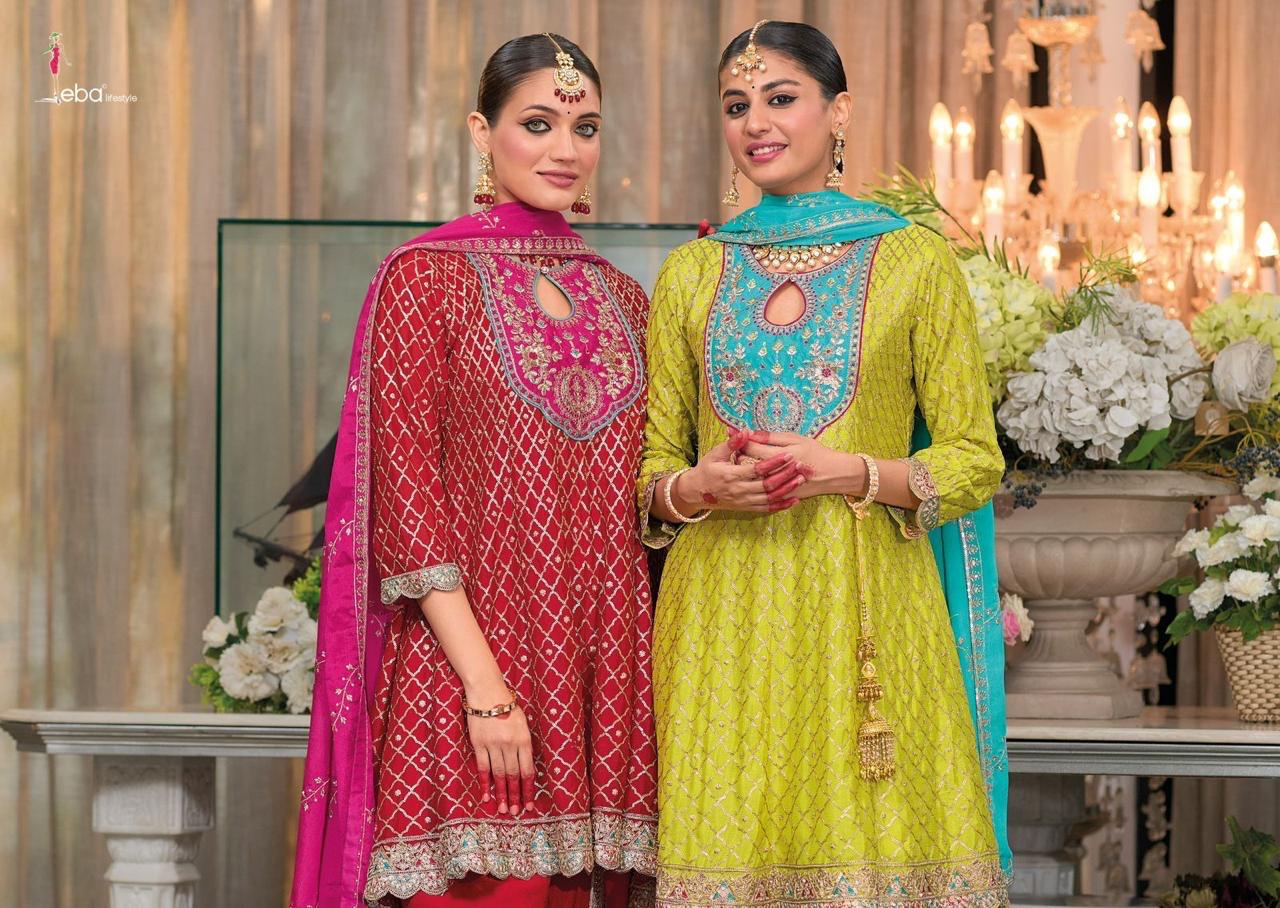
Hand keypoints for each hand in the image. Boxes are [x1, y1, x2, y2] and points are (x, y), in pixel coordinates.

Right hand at [465, 689, 534, 815]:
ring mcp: (493, 745)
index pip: (528, 770)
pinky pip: (482, 767)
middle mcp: (510, 744)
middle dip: (515, 795)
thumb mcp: (523, 724)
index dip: (529, 789)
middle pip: (513, 775)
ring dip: (501, 793)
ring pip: (498, 774)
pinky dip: (485, 783)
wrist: (487, 692)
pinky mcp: (478, 744)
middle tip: (516, 812)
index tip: (530, 804)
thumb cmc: (508, 707)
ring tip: (503, 809)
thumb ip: (524, 745)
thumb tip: (525, 769)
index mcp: (524, 740)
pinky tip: (486, 796)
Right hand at [674, 429, 805, 513]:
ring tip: (801, 479)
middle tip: (800, 465)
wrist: (697, 492)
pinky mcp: (747, 508)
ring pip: (770, 497)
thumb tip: (745, 432)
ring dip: (787, 489)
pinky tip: (794, 500)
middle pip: (767, 484)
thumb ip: (732, 444)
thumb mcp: (715, 454)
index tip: (788, 454)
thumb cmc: (707, 469)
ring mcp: (743, 501)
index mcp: (731, 475)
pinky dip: (782, 505)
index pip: (757, 469)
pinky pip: (767, 508)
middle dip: (785, 475)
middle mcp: (739, 491)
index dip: (774, 462)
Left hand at [737, 430, 863, 499]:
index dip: (740, 439)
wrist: (831, 475)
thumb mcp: (795, 439)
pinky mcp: (779, 496)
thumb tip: (750, 433)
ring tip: (743, 459)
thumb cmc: (814, 452)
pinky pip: (760, 490)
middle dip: (738, 453)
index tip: (733, 432)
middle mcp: (775, 473)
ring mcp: (776, 487)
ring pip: (750, 478)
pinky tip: (753, 474)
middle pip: (746, 464)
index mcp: (779, 455)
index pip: (750, 447)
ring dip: (744, 468)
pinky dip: (753, 481)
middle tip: (737, 446)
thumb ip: (771, 437)